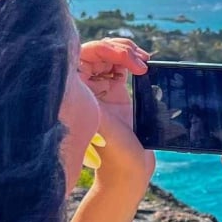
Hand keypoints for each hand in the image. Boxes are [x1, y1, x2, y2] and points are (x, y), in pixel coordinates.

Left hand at [79, 38, 153, 186]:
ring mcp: (101, 89)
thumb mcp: (101, 123)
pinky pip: (122, 67)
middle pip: (98, 51)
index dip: (106, 50)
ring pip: (111, 56)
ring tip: (145, 62)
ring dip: (129, 53)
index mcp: (76, 93)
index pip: (83, 55)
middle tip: (141, 61)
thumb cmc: (114, 153)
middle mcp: (85, 89)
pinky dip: (134, 61)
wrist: (130, 171)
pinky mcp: (116, 93)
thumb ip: (91, 98)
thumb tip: (82, 70)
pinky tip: (145, 66)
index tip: (128, 62)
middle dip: (121, 50)